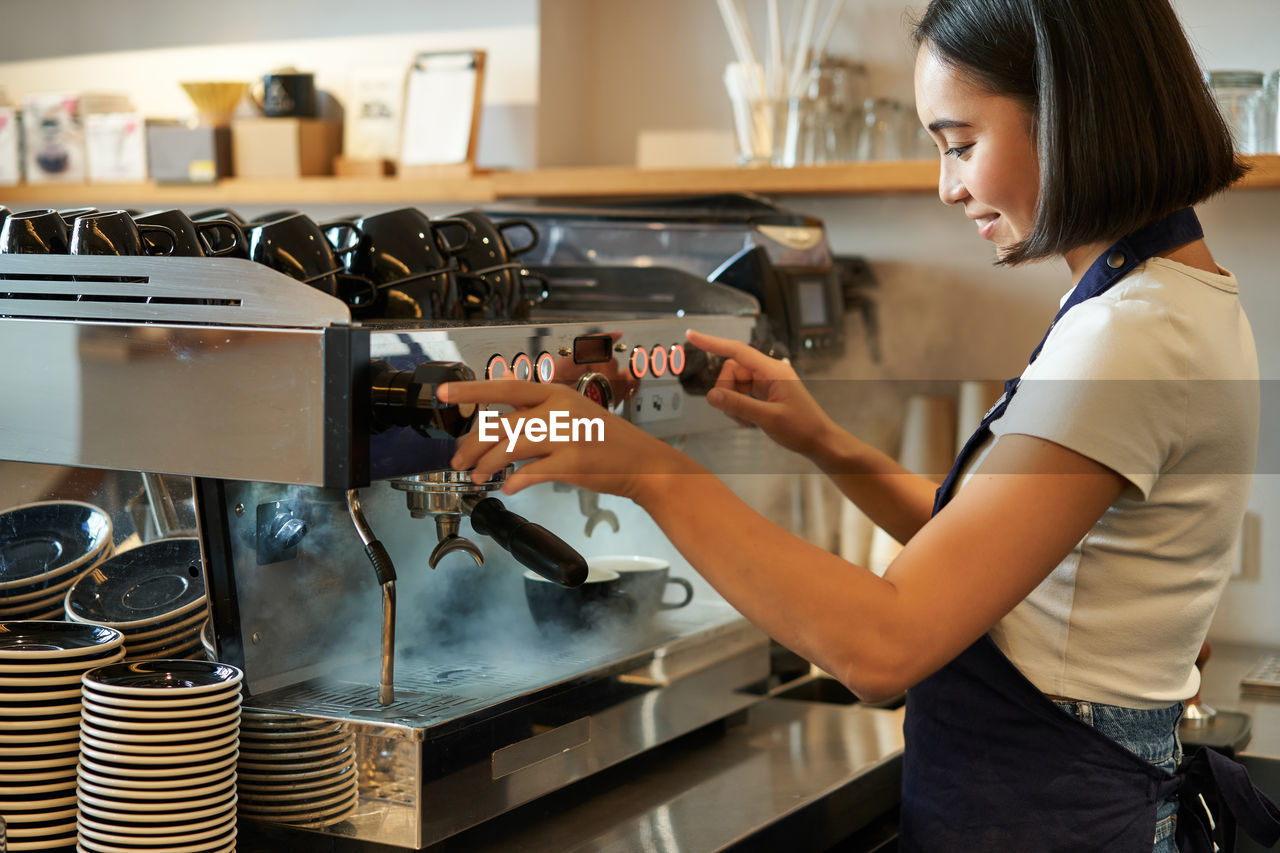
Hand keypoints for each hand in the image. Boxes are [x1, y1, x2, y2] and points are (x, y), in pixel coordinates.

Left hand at [438, 380, 691, 503]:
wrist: (643, 463)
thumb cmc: (607, 440)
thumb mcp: (573, 411)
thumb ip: (537, 411)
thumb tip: (500, 411)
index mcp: (557, 393)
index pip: (506, 388)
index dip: (472, 391)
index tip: (444, 394)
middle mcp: (560, 409)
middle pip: (501, 424)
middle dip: (472, 445)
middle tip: (458, 460)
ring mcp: (567, 435)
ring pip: (510, 448)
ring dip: (487, 465)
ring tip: (478, 477)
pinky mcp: (573, 463)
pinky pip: (531, 473)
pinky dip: (514, 482)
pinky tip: (508, 487)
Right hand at [686, 328, 837, 457]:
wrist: (820, 441)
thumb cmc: (802, 428)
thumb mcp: (768, 418)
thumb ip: (737, 405)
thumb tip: (711, 395)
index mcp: (773, 370)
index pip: (737, 351)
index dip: (712, 343)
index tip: (692, 336)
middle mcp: (769, 372)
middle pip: (732, 369)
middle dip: (726, 390)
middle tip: (732, 412)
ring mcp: (768, 381)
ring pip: (735, 382)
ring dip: (732, 400)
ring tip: (743, 420)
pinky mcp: (766, 392)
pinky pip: (742, 392)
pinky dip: (738, 405)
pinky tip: (746, 420)